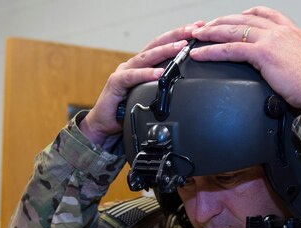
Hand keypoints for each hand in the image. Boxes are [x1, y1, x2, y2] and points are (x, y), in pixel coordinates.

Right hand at [80, 21, 204, 148]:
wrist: (104, 125)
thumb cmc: (126, 112)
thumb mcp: (151, 98)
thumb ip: (164, 89)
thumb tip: (187, 88)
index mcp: (143, 66)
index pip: (163, 46)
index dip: (179, 36)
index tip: (197, 29)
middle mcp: (134, 64)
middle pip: (156, 45)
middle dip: (176, 36)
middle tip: (193, 30)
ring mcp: (124, 72)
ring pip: (146, 57)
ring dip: (164, 51)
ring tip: (180, 47)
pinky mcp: (115, 83)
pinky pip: (132, 77)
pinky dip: (146, 74)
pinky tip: (159, 73)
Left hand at [189, 6, 300, 108]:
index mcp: (293, 32)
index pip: (267, 14)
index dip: (249, 13)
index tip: (238, 16)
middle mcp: (280, 32)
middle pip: (243, 20)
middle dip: (221, 22)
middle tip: (206, 27)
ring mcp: (270, 40)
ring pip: (232, 31)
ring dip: (211, 33)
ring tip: (196, 37)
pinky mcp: (262, 54)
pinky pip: (230, 49)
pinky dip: (211, 51)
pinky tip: (199, 54)